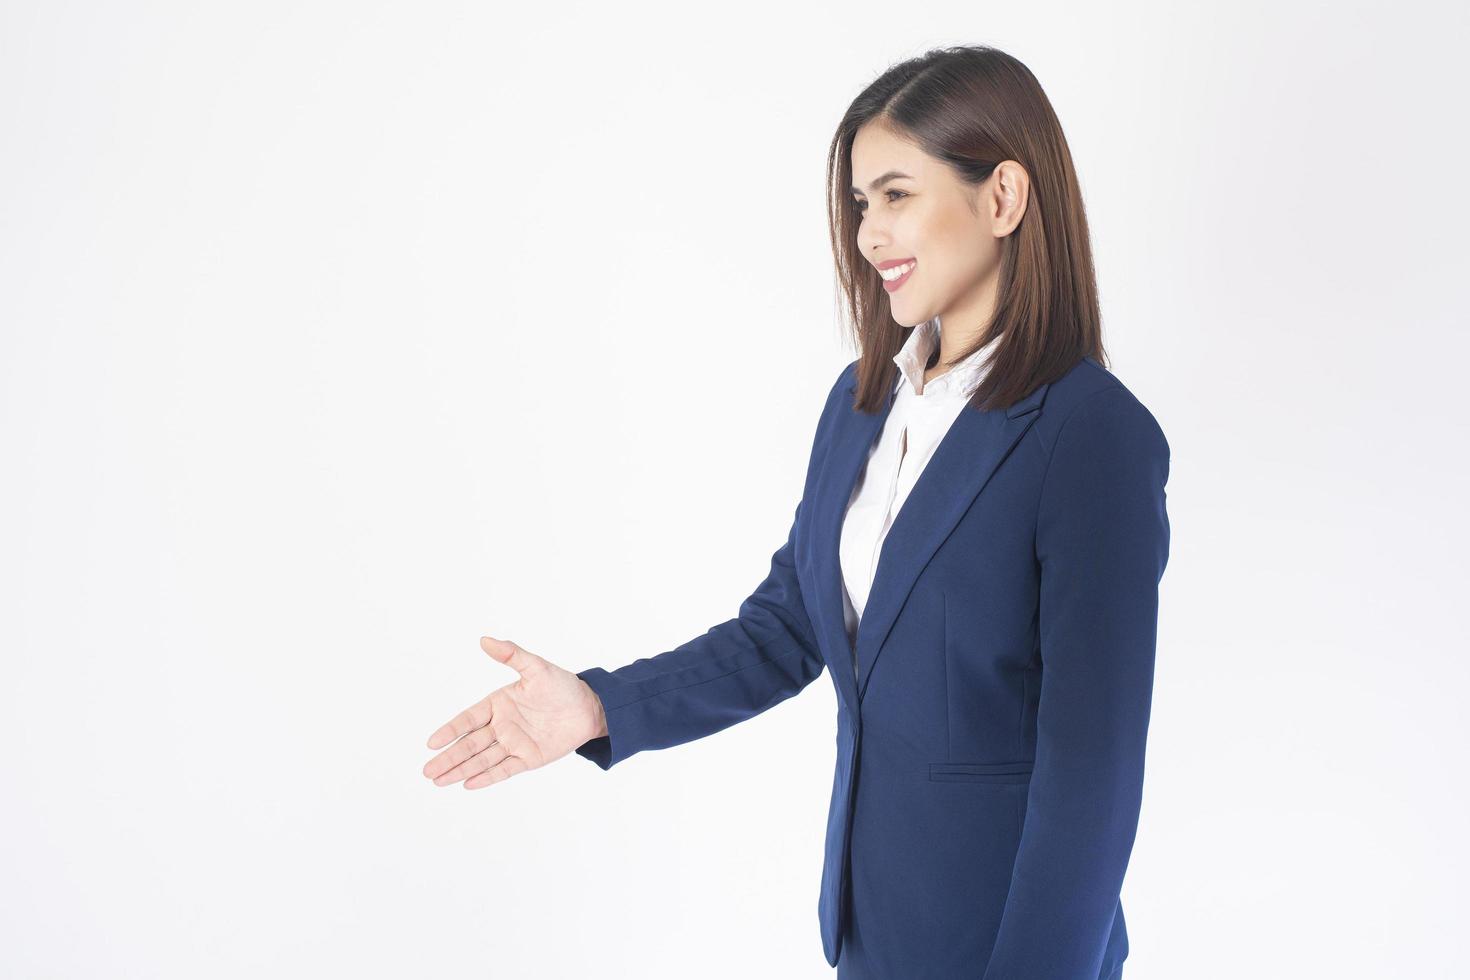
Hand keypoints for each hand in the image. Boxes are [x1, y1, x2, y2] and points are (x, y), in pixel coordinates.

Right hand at [422, 636, 607, 789]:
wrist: (590, 707)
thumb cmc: (562, 685)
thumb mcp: (536, 667)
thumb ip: (511, 655)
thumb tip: (485, 639)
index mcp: (499, 704)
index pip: (468, 719)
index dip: (450, 730)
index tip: (431, 743)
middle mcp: (502, 726)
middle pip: (470, 744)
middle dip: (448, 758)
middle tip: (426, 771)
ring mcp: (514, 743)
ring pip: (482, 759)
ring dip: (461, 770)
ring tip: (438, 781)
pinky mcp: (529, 758)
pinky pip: (504, 769)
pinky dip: (487, 777)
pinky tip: (469, 784)